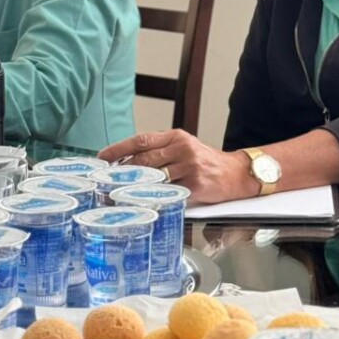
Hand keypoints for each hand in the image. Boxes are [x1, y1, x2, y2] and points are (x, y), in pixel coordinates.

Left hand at [99, 129, 254, 203]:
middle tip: (105, 180)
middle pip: (144, 160)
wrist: (236, 173)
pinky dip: (155, 198)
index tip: (102, 157)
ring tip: (118, 193)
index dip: (119, 149)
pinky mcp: (195, 185)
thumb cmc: (206, 161)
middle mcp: (181, 148)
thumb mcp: (184, 147)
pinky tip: (143, 202)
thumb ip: (160, 151)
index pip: (141, 140)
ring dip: (135, 187)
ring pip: (154, 177)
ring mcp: (189, 167)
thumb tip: (128, 163)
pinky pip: (170, 193)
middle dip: (122, 172)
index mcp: (175, 136)